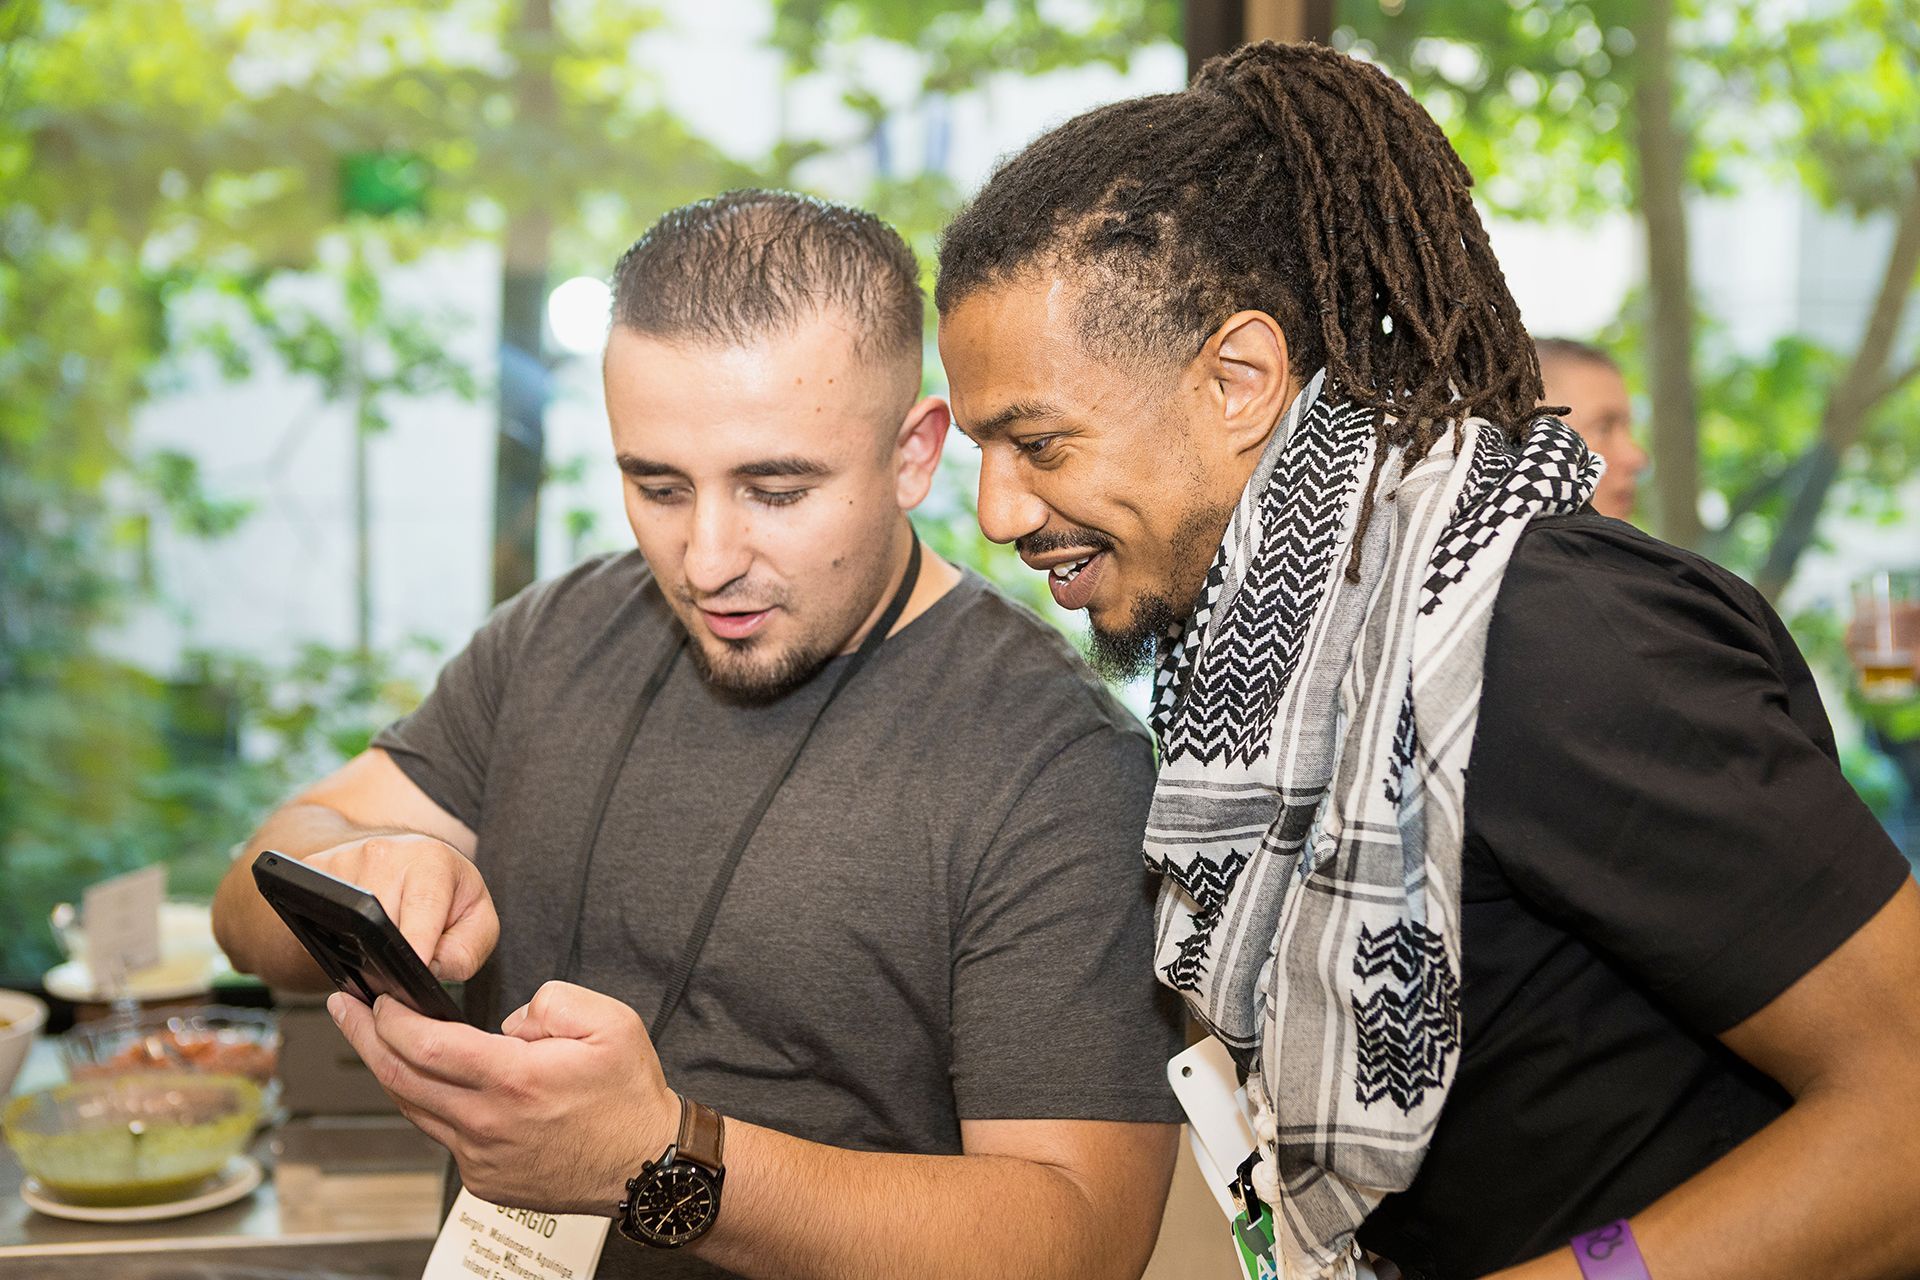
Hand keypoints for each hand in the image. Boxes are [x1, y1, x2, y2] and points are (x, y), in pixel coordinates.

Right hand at [305, 834, 497, 980]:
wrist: (411, 861)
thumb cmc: (449, 895)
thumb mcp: (477, 921)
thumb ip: (464, 952)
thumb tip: (426, 970)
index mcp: (431, 860)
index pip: (423, 906)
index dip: (418, 941)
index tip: (414, 966)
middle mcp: (384, 853)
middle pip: (379, 921)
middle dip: (390, 952)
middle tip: (404, 963)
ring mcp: (345, 859)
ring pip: (347, 923)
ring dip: (363, 946)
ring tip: (385, 942)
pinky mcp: (316, 868)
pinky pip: (318, 914)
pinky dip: (337, 933)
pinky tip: (357, 932)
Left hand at [328, 981, 678, 1214]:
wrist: (647, 1165)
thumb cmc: (629, 1097)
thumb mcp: (610, 1021)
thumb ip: (551, 1002)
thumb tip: (510, 1021)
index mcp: (514, 1081)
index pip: (427, 1045)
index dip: (390, 1018)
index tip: (376, 998)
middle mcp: (489, 1124)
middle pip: (401, 1078)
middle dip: (364, 1038)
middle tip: (344, 1009)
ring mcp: (482, 1157)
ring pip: (414, 1110)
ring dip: (389, 1071)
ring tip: (376, 1040)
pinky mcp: (485, 1180)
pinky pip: (443, 1135)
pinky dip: (428, 1104)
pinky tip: (429, 1082)